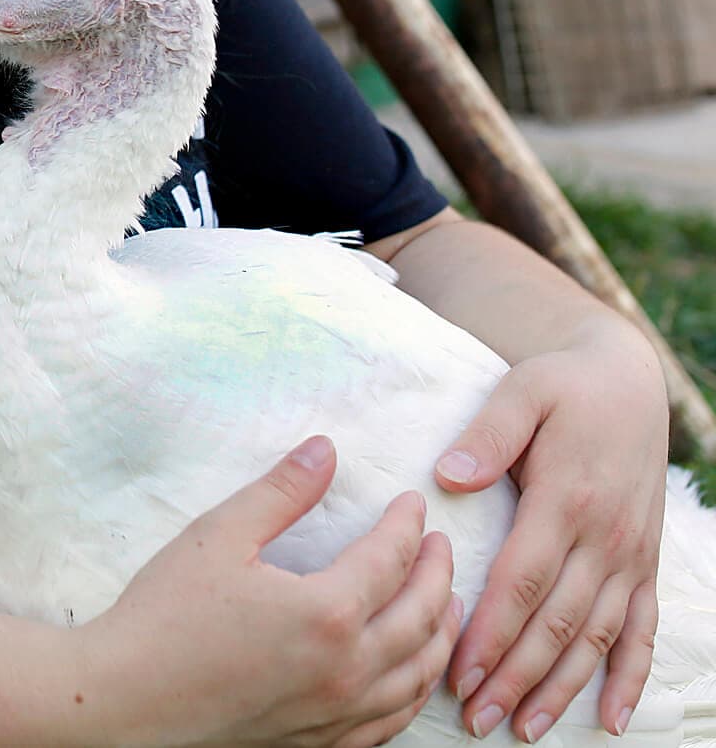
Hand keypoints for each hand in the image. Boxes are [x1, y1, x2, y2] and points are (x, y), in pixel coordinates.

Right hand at [90, 436, 461, 747]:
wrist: (126, 703)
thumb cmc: (164, 618)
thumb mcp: (217, 537)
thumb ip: (279, 493)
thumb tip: (325, 451)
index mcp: (327, 612)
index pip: (391, 558)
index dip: (407, 525)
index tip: (412, 504)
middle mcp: (347, 668)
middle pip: (422, 615)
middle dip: (438, 574)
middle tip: (439, 545)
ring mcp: (338, 714)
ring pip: (419, 674)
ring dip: (441, 634)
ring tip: (446, 606)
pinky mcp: (321, 743)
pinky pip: (393, 721)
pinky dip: (416, 690)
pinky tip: (410, 674)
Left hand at [435, 315, 667, 741]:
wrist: (626, 381)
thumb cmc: (562, 387)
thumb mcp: (522, 391)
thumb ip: (487, 434)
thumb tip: (449, 476)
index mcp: (567, 500)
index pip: (522, 581)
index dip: (491, 631)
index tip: (458, 672)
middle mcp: (606, 538)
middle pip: (556, 623)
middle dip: (515, 675)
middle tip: (476, 718)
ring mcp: (631, 556)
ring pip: (597, 637)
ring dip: (562, 688)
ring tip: (525, 728)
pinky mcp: (645, 564)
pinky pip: (643, 630)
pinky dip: (630, 676)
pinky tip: (613, 719)